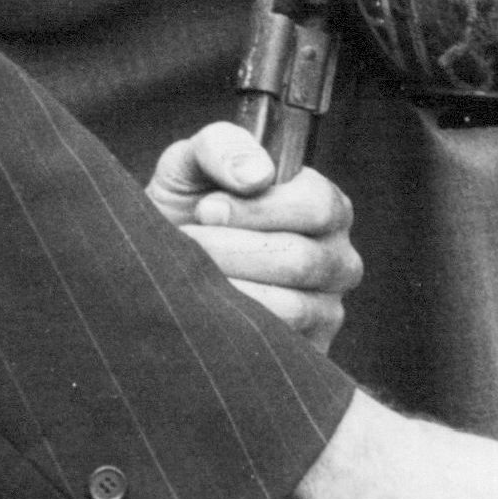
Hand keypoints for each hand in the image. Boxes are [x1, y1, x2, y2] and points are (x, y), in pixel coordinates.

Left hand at [144, 122, 360, 349]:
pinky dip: (238, 327)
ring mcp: (327, 309)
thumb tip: (258, 173)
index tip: (207, 209)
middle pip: (301, 259)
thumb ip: (223, 146)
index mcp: (323, 205)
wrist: (161, 269)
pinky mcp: (310, 352)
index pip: (316, 205)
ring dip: (230, 289)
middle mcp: (337, 257)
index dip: (257, 209)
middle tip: (191, 243)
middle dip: (233, 250)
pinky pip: (281, 345)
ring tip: (193, 275)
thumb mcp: (192, 163)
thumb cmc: (187, 211)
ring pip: (291, 307)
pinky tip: (210, 308)